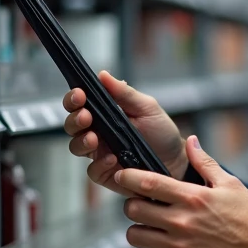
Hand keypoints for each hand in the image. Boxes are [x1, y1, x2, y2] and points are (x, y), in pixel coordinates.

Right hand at [62, 71, 188, 196]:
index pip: (79, 104)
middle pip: (71, 125)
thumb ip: (125, 94)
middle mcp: (96, 132)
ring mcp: (99, 153)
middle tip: (86, 116)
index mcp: (103, 113)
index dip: (74, 98)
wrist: (176, 159)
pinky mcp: (105, 173)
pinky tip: (112, 159)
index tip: (80, 94)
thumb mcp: (147, 108)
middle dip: (74, 119)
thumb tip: (103, 75)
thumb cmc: (161, 131)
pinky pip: (92, 170)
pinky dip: (99, 164)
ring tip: (95, 138)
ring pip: (75, 147)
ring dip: (81, 141)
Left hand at [118, 135, 247, 247]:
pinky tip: (159, 247)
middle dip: (133, 203)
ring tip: (151, 226)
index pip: (147, 182)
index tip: (123, 175)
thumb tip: (190, 141)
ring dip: (138, 229)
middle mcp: (182, 221)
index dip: (128, 176)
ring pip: (135, 236)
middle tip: (143, 203)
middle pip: (133, 209)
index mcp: (193, 197)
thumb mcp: (230, 183)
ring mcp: (180, 247)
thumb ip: (204, 162)